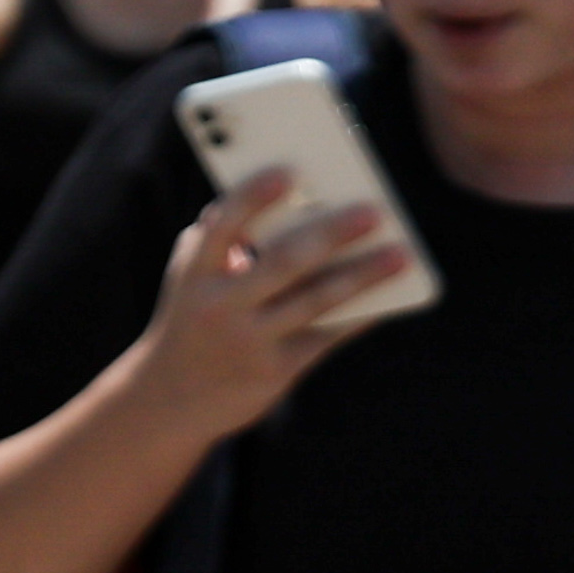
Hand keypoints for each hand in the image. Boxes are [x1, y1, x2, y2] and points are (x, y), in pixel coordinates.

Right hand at [128, 168, 404, 444]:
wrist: (172, 399)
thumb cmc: (195, 316)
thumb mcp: (192, 275)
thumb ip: (223, 237)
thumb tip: (286, 199)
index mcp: (196, 272)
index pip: (223, 226)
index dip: (252, 198)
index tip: (288, 172)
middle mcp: (221, 306)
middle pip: (283, 263)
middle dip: (332, 234)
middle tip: (374, 211)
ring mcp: (249, 341)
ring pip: (315, 301)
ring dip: (363, 276)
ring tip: (402, 255)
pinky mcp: (275, 371)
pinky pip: (327, 337)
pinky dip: (360, 315)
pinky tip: (390, 296)